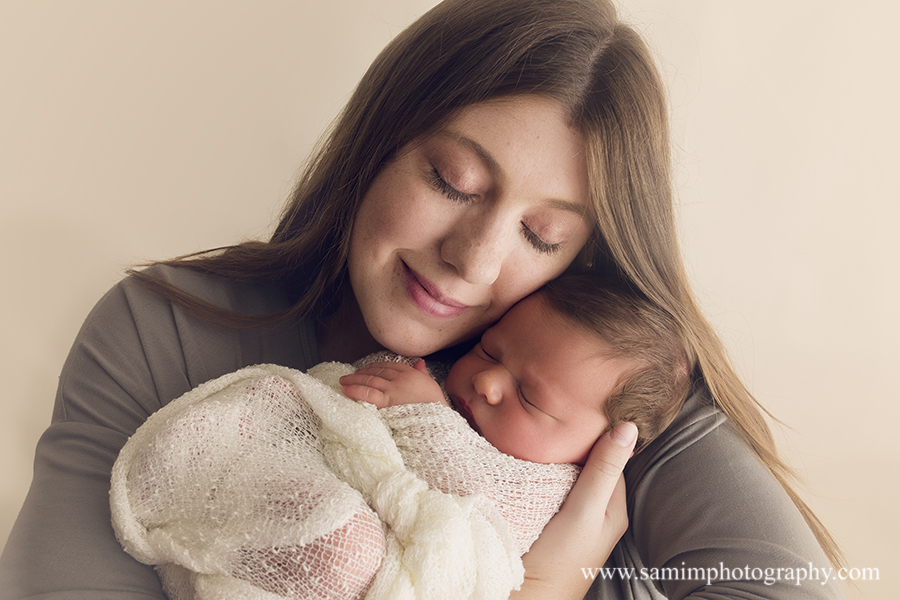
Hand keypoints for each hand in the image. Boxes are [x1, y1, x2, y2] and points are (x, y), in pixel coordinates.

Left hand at [339, 360, 446, 408]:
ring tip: (344, 380)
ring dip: (355, 379)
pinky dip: (356, 389)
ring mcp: (393, 390)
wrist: (437, 421)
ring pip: (370, 380)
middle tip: (351, 374)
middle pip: (377, 372)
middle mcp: (400, 379)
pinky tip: (346, 389)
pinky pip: (368, 393)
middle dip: (362, 372)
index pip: (389, 366)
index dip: (376, 366)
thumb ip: (423, 373)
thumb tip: (419, 363)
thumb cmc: (436, 407)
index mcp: (411, 374)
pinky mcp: (386, 402)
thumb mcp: (432, 385)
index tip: (367, 368)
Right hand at [510, 422, 636, 598]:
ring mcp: (574, 520)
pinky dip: (544, 476)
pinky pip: (552, 490)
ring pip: (570, 477)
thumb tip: (629, 426)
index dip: (597, 436)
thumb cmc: (559, 559)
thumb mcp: (584, 510)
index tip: (579, 415)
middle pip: (589, 466)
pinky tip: (532, 468)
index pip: (610, 459)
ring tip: (543, 439)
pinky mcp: (551, 524)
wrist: (528, 598)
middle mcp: (597, 513)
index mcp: (614, 509)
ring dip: (558, 461)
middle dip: (576, 447)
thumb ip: (603, 470)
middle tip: (556, 422)